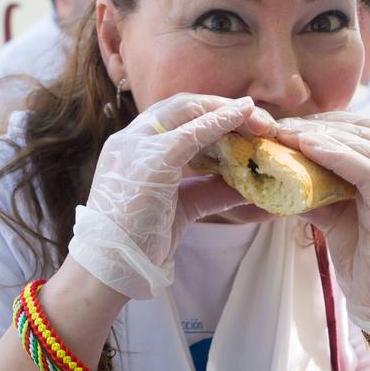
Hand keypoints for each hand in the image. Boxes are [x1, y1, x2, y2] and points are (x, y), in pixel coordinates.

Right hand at [68, 93, 273, 298]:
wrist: (110, 265)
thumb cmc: (141, 240)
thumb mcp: (182, 206)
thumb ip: (211, 191)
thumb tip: (252, 185)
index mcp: (132, 146)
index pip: (174, 116)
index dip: (210, 113)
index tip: (243, 119)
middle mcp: (130, 139)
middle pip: (181, 106)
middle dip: (222, 105)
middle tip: (258, 117)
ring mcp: (136, 146)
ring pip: (187, 110)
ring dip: (226, 110)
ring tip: (259, 117)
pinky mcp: (151, 160)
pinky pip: (193, 132)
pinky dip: (221, 121)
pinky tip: (244, 117)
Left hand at [275, 112, 369, 338]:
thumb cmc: (367, 265)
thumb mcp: (338, 218)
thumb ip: (319, 190)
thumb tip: (279, 167)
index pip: (366, 132)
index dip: (328, 124)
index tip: (289, 124)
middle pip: (366, 133)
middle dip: (319, 127)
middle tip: (279, 126)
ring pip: (366, 147)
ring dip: (322, 137)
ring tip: (286, 134)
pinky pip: (368, 171)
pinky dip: (336, 155)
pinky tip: (307, 149)